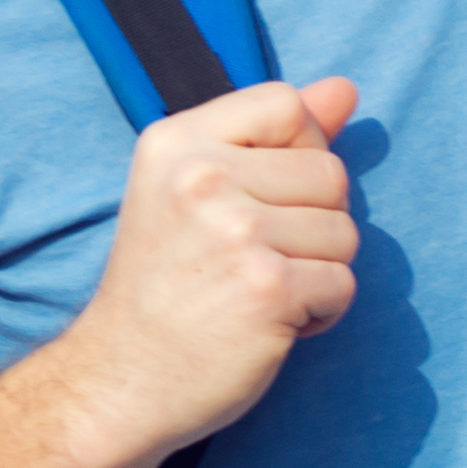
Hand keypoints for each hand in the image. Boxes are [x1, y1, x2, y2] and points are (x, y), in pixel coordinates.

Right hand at [63, 77, 364, 453]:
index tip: (257, 198)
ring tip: (253, 292)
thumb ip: (276, 136)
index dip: (297, 153)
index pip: (287, 104)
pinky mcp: (267, 287)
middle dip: (312, 223)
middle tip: (247, 261)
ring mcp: (234, 232)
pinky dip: (319, 313)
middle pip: (330, 172)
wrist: (119, 380)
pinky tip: (267, 323)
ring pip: (345, 232)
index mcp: (177, 141)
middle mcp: (201, 177)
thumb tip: (346, 87)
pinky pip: (343, 284)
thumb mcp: (198, 192)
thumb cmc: (166, 287)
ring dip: (316, 272)